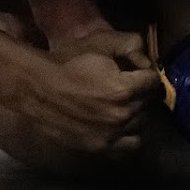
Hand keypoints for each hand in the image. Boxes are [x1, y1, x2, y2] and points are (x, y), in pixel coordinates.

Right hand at [12, 30, 160, 155]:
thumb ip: (132, 44)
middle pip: (147, 104)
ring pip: (139, 126)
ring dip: (134, 114)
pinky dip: (125, 137)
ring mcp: (111, 135)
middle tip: (123, 86)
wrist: (37, 87)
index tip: (133, 71)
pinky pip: (126, 147)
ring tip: (119, 106)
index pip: (153, 81)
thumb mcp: (100, 42)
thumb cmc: (68, 62)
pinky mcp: (99, 147)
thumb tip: (147, 60)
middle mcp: (123, 115)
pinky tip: (116, 126)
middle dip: (139, 93)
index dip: (144, 72)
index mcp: (125, 89)